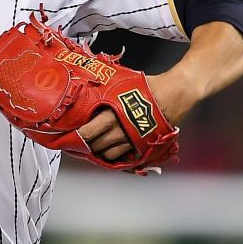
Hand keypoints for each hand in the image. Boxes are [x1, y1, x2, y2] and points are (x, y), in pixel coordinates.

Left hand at [74, 71, 200, 162]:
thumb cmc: (148, 87)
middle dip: (86, 145)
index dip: (75, 138)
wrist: (175, 94)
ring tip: (97, 144)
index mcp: (111, 115)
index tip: (67, 138)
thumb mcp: (120, 86)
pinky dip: (116, 155)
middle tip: (80, 141)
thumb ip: (103, 95)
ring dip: (100, 151)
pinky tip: (113, 148)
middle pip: (94, 147)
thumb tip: (85, 94)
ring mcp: (131, 141)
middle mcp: (119, 131)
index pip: (86, 134)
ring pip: (108, 155)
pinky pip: (123, 157)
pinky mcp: (142, 147)